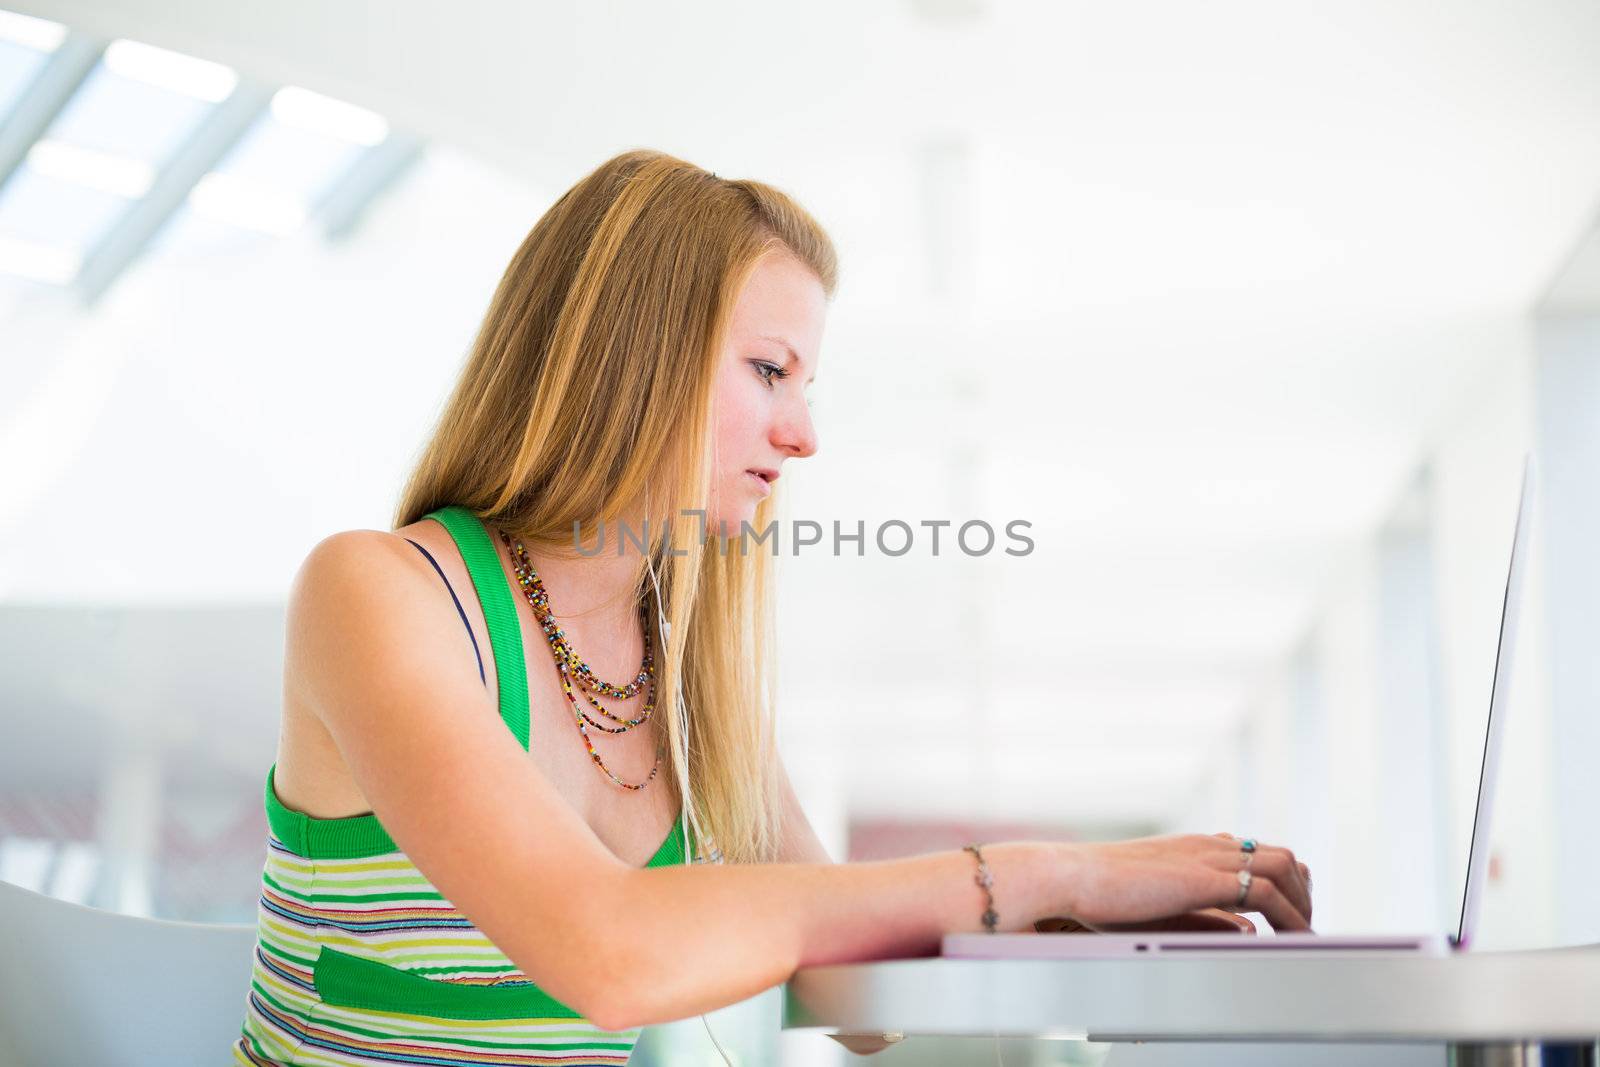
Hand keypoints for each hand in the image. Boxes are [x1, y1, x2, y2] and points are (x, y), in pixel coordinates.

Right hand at [1050, 832, 1312, 932]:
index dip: (1282, 880)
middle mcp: (1206, 845)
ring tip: (1306, 936)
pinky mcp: (1205, 877)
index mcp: (1192, 848)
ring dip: (1302, 902)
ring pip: (1284, 865)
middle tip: (1305, 927)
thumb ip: (1203, 912)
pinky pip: (1267, 890)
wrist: (1070, 876)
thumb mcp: (1159, 903)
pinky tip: (1293, 939)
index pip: (1256, 852)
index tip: (1290, 911)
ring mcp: (1207, 856)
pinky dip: (1290, 915)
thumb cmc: (1098, 893)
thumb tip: (1246, 929)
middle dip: (1302, 891)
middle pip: (1280, 856)